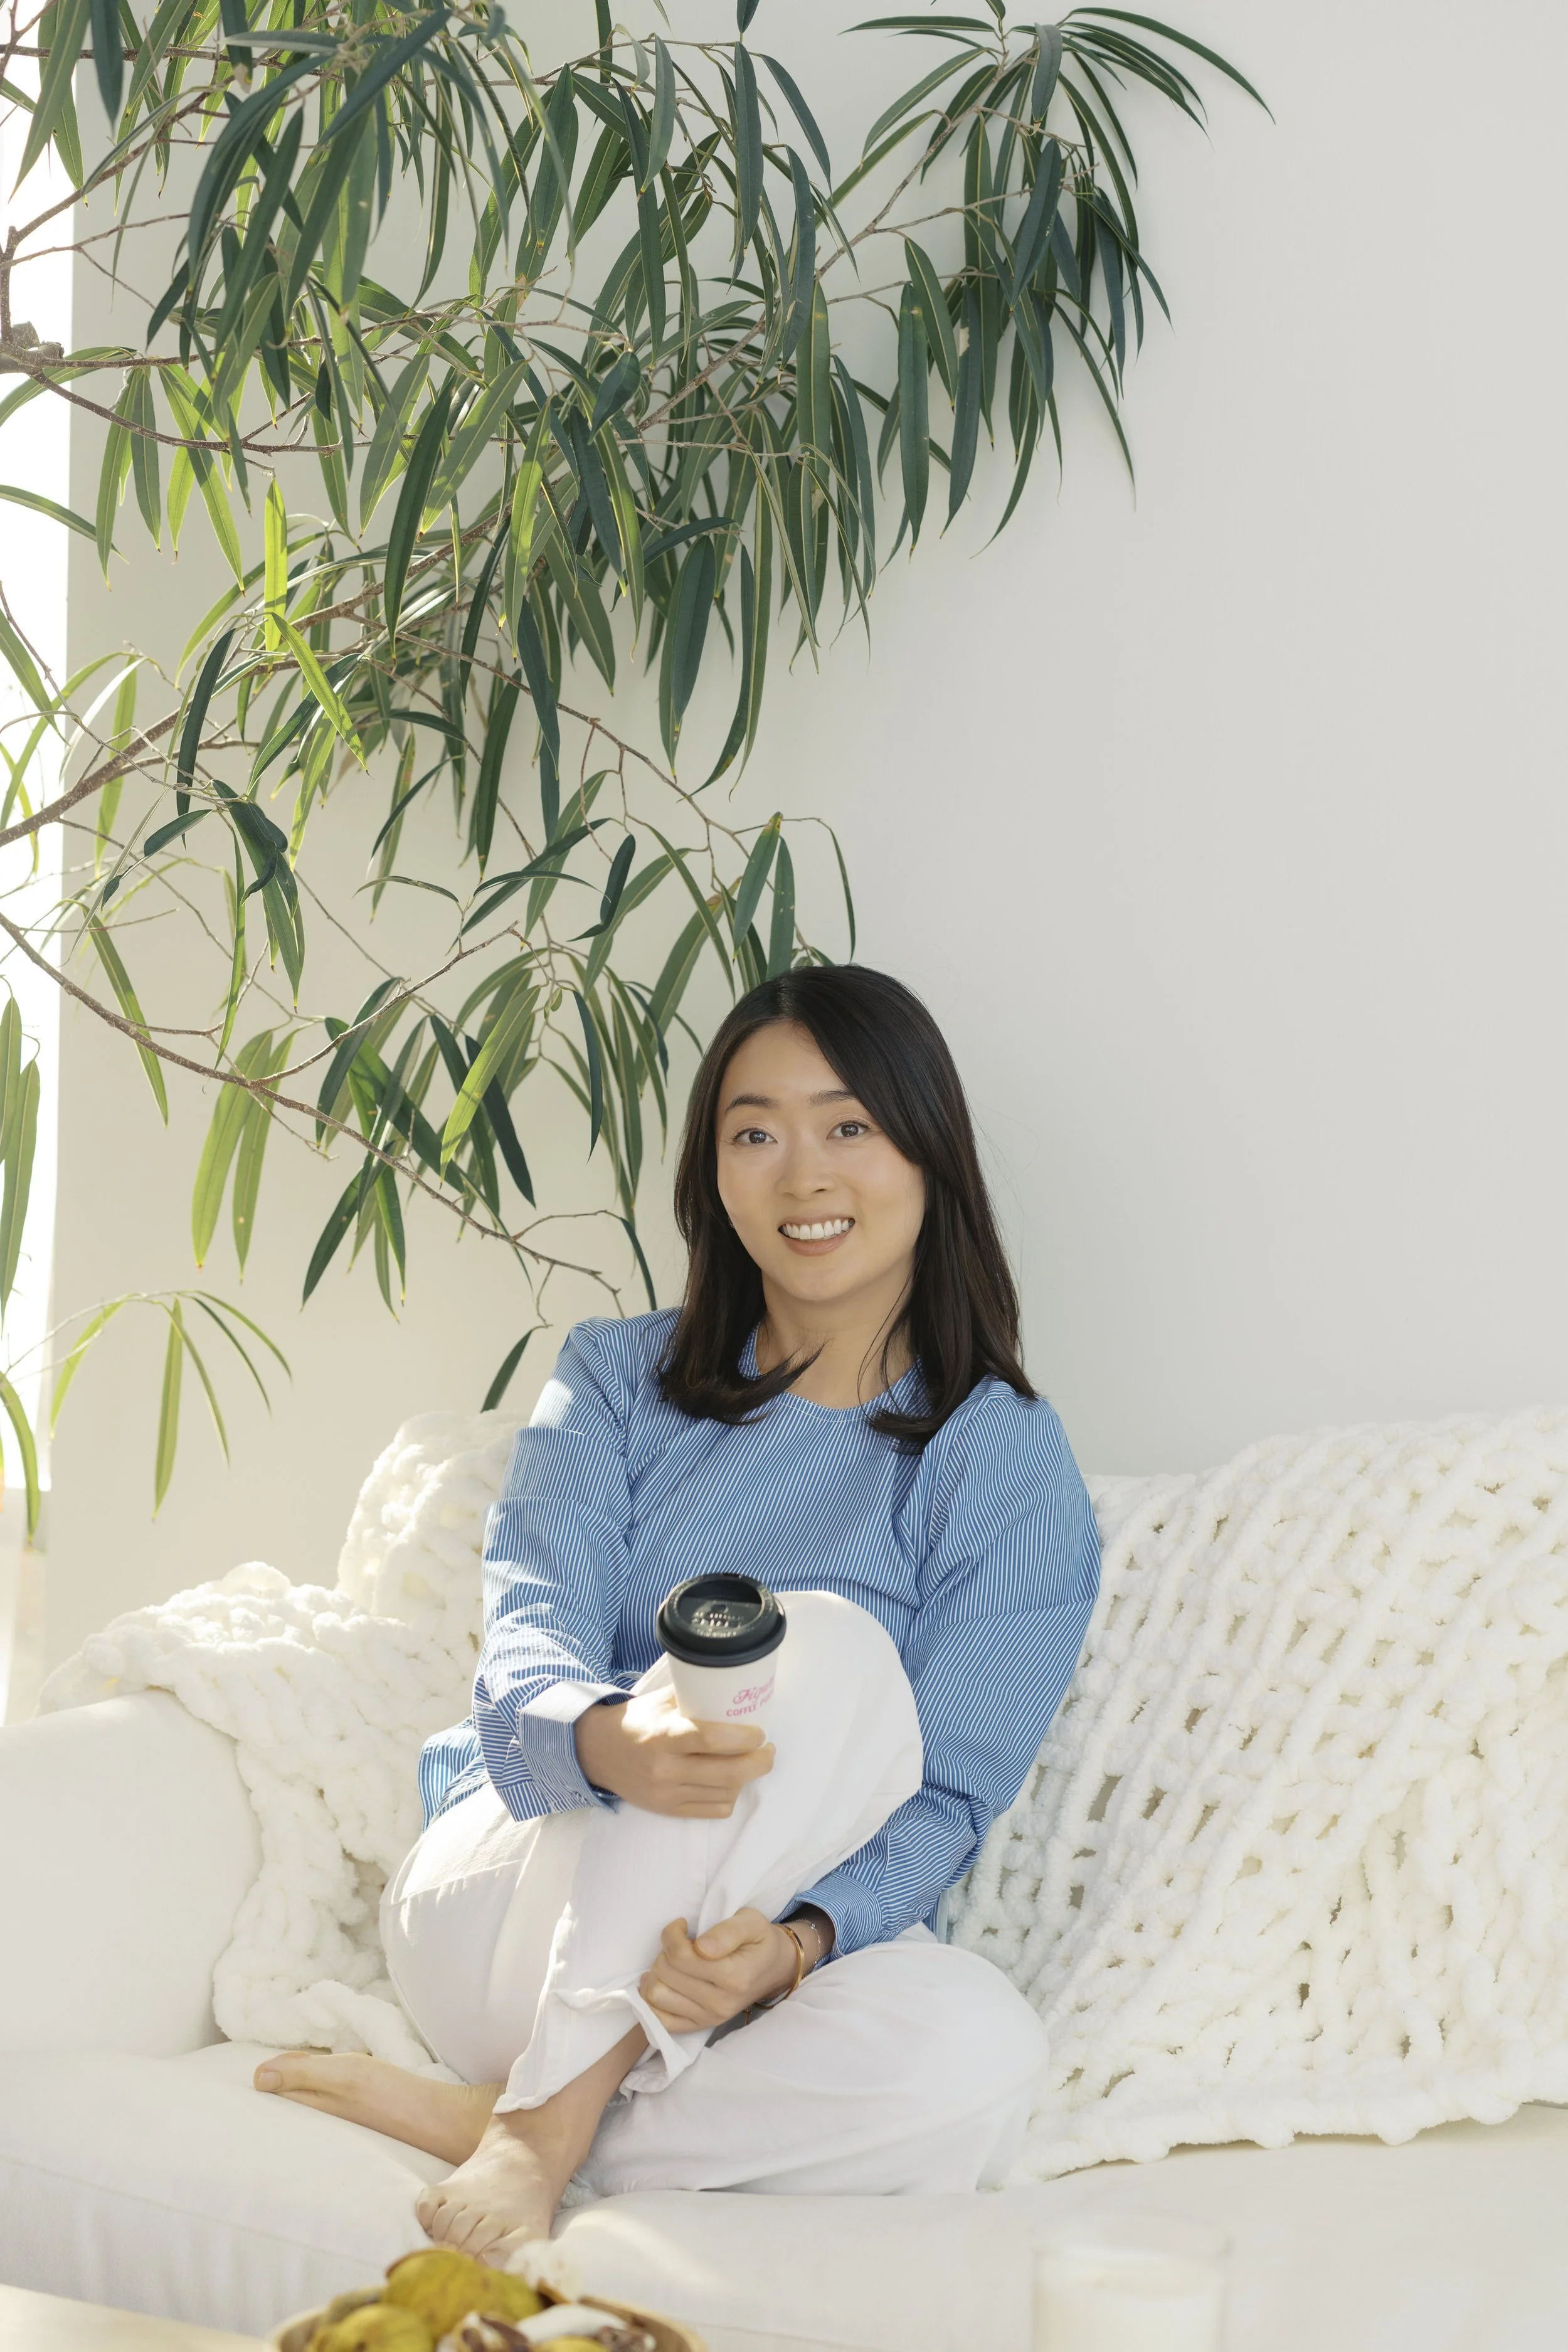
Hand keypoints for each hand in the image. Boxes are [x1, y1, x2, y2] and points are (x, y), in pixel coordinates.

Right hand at [574, 1683, 774, 1816]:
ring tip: (751, 1762)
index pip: (712, 1739)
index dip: (744, 1737)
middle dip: (760, 1762)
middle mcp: (666, 1768)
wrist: (597, 1752)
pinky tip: (729, 1781)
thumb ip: (695, 1695)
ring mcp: (668, 1793)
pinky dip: (730, 1796)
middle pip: (729, 1773)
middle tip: (767, 1750)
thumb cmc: (636, 1721)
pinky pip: (714, 1811)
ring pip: (726, 1794)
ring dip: (747, 1779)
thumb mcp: (662, 1700)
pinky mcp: (669, 1810)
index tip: (760, 1732)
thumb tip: (735, 1686)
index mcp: (664, 1735)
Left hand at [639, 1908, 798, 2032]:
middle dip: (665, 1951)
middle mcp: (720, 2004)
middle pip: (665, 1973)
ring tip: (674, 1962)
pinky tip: (664, 1981)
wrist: (773, 1969)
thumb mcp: (751, 1922)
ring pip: (656, 1996)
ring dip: (657, 1973)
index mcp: (734, 1977)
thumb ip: (727, 1931)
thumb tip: (701, 1947)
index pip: (680, 1956)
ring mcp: (708, 2019)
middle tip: (682, 1943)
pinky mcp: (699, 2027)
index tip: (682, 1925)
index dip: (672, 1933)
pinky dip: (652, 2000)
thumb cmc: (759, 1940)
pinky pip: (659, 2020)